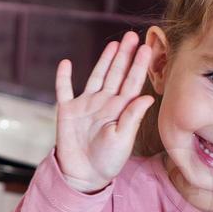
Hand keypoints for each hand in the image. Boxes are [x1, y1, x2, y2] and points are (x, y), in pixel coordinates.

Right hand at [54, 30, 154, 192]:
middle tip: (132, 36)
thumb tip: (148, 96)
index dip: (138, 65)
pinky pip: (64, 90)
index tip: (147, 48)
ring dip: (104, 60)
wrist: (83, 175)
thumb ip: (133, 117)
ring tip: (113, 44)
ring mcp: (85, 105)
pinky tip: (66, 63)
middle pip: (115, 74)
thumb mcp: (123, 140)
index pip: (131, 82)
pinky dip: (63, 77)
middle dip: (124, 55)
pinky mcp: (67, 111)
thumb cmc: (107, 161)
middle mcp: (104, 103)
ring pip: (96, 77)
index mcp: (120, 110)